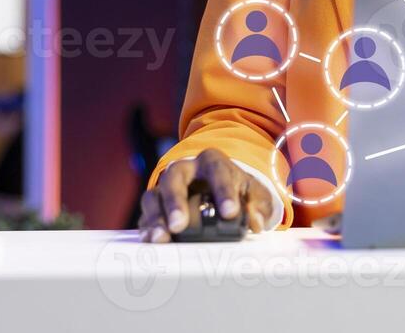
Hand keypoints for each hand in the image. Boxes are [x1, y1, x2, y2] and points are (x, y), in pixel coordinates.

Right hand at [138, 150, 276, 241]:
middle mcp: (185, 171)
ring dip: (156, 218)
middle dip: (176, 201)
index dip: (223, 190)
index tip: (230, 213)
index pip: (217, 170)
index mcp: (212, 162)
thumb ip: (259, 205)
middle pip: (174, 177)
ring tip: (162, 238)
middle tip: (180, 225)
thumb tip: (256, 220)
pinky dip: (147, 229)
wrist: (219, 194)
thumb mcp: (254, 195)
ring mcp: (165, 189)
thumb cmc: (237, 192)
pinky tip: (151, 242)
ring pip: (154, 196)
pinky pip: (145, 216)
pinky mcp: (154, 208)